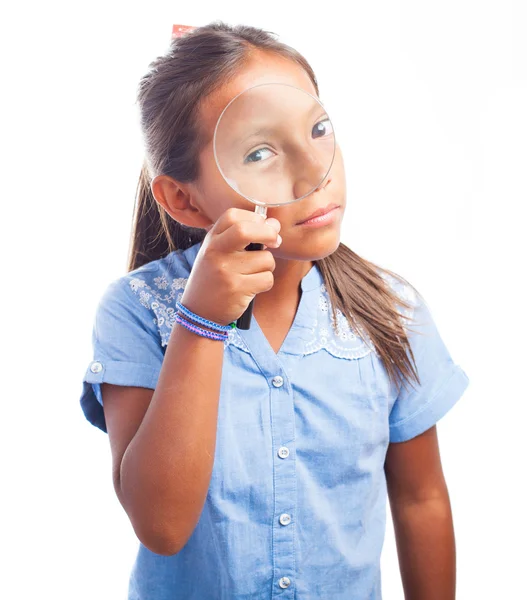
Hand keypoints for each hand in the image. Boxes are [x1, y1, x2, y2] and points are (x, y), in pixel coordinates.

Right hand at [180, 208, 281, 325]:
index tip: (263, 226)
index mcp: (212, 240)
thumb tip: (274, 224)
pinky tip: (252, 288)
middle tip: (275, 241)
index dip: (254, 217)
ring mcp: (225, 271)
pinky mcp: (237, 289)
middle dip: (269, 233)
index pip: (233, 215)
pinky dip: (265, 283)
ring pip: (265, 259)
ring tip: (253, 274)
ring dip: (267, 267)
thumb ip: (243, 237)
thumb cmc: (215, 279)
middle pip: (247, 230)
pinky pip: (267, 279)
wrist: (199, 313)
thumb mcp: (219, 253)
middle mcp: (216, 252)